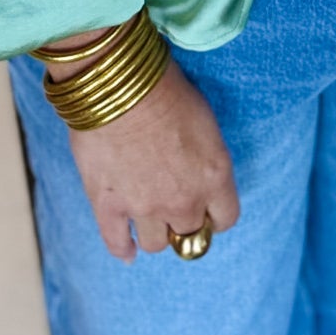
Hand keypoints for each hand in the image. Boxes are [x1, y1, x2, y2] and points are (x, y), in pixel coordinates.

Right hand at [58, 55, 239, 262]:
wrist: (120, 84)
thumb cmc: (166, 88)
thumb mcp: (204, 120)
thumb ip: (204, 156)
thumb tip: (196, 167)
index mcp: (214, 177)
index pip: (226, 218)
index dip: (215, 214)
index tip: (207, 207)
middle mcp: (184, 201)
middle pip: (191, 235)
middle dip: (185, 221)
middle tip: (175, 206)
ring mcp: (145, 208)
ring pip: (156, 244)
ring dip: (155, 232)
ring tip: (150, 219)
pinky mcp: (110, 206)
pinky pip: (117, 243)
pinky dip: (123, 249)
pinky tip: (128, 250)